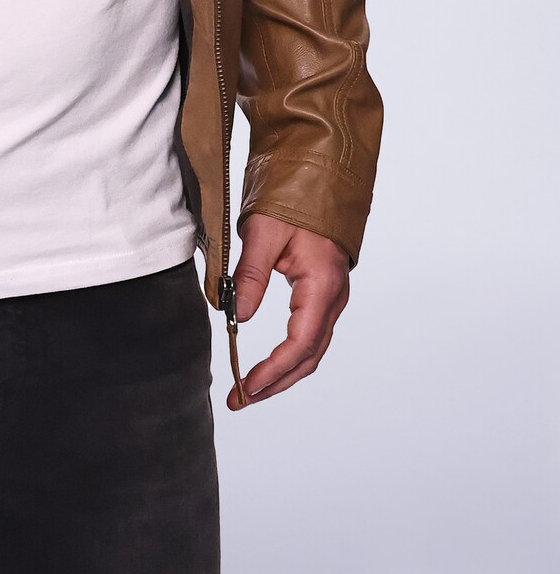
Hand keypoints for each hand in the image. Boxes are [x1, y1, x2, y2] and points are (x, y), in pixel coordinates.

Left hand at [226, 213, 350, 409]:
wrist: (319, 174)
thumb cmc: (292, 198)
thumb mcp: (262, 233)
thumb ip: (251, 276)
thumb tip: (240, 318)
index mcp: (322, 285)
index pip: (300, 343)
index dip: (273, 369)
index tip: (247, 386)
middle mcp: (334, 297)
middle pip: (309, 356)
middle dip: (277, 382)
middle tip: (242, 399)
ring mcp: (332, 296)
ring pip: (312, 348)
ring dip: (284, 373)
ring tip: (251, 389)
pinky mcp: (323, 292)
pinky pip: (311, 333)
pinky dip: (290, 355)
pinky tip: (270, 363)